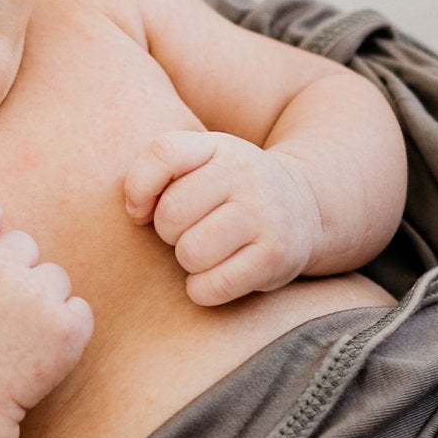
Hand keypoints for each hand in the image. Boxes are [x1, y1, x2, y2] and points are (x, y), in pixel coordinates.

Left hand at [123, 129, 322, 305]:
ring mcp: (264, 214)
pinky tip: (215, 277)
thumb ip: (155, 172)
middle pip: (171, 215)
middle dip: (169, 233)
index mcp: (217, 147)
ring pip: (191, 253)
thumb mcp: (199, 162)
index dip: (140, 186)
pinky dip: (203, 289)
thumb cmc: (230, 189)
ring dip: (188, 263)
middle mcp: (245, 174)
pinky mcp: (275, 255)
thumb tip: (135, 212)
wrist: (302, 206)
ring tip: (206, 252)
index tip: (144, 209)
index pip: (165, 153)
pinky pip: (213, 286)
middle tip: (190, 231)